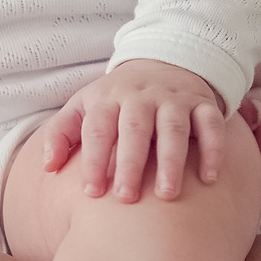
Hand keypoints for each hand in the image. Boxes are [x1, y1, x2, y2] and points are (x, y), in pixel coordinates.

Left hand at [38, 59, 228, 203]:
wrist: (163, 62)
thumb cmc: (117, 99)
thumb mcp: (83, 106)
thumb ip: (61, 134)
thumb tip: (47, 167)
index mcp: (108, 98)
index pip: (98, 128)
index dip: (93, 160)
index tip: (91, 193)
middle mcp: (141, 96)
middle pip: (135, 128)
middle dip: (130, 163)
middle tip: (126, 199)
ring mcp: (174, 99)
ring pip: (174, 128)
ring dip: (171, 161)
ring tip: (167, 195)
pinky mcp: (203, 104)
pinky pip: (211, 124)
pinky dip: (213, 149)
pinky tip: (209, 178)